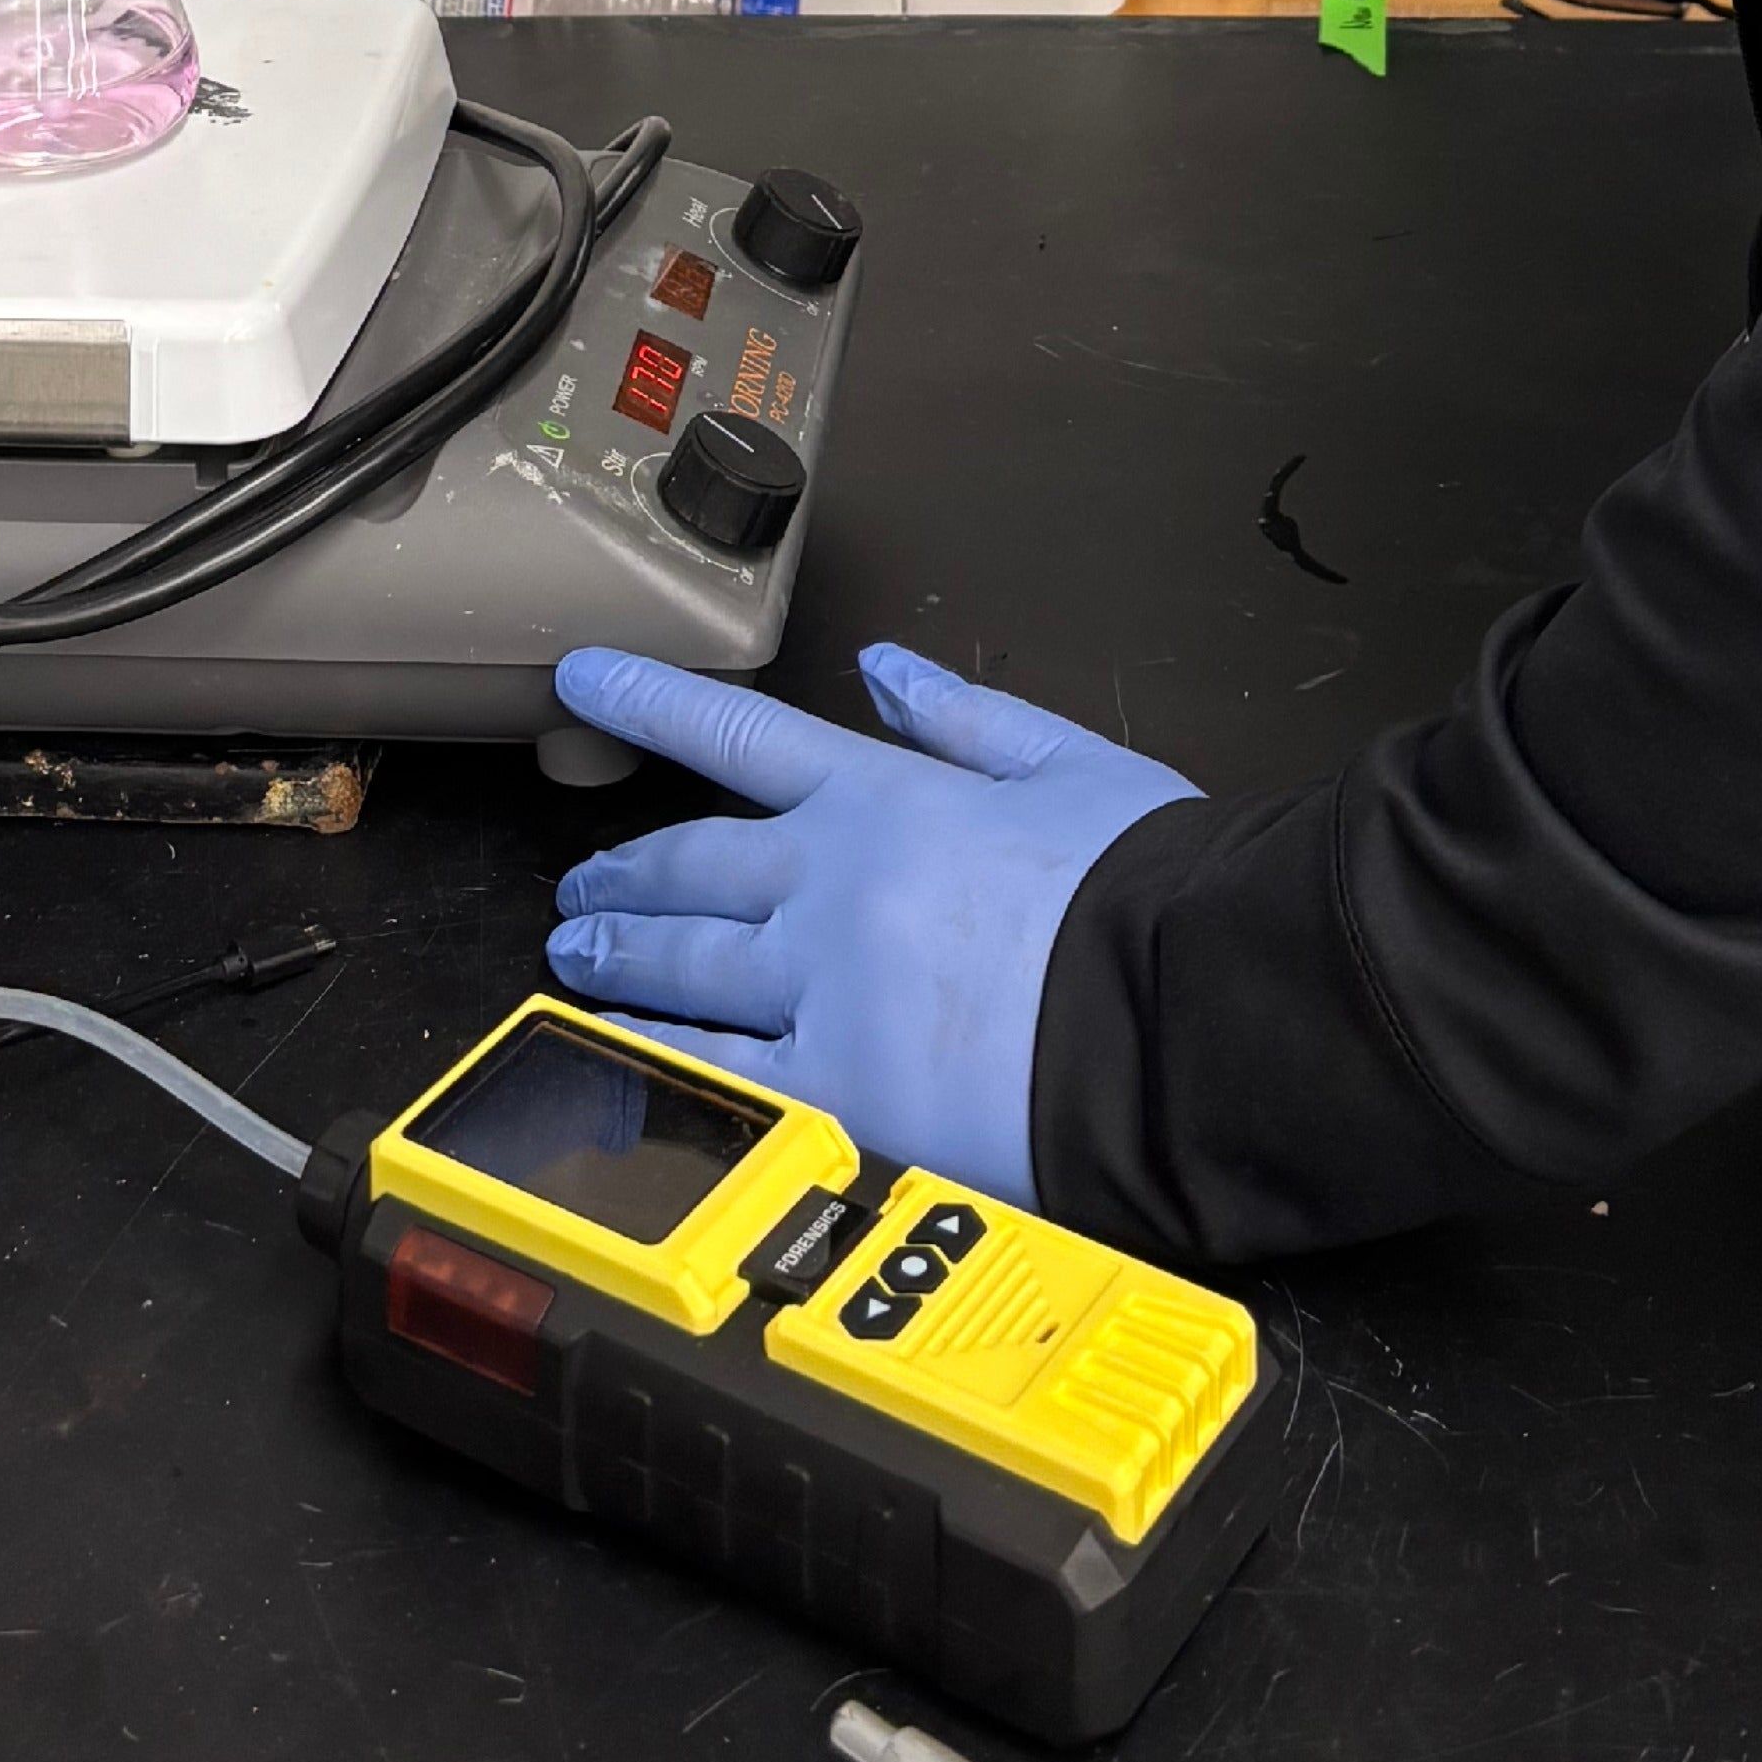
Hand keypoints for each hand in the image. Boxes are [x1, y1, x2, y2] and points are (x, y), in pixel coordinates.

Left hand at [544, 641, 1194, 1207]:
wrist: (1185, 1012)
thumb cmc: (1147, 891)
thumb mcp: (1064, 763)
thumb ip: (962, 714)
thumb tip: (884, 671)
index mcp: (885, 796)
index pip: (736, 731)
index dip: (647, 700)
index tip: (581, 679)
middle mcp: (832, 884)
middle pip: (692, 866)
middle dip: (623, 872)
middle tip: (581, 886)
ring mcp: (824, 988)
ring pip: (684, 967)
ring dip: (619, 959)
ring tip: (576, 961)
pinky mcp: (836, 1091)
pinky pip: (718, 1075)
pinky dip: (656, 1063)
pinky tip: (614, 1061)